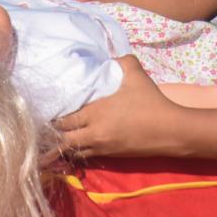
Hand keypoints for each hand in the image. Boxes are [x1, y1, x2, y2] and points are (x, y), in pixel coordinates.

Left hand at [57, 55, 176, 156]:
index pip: (64, 119)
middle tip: (48, 126)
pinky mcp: (111, 156)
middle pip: (63, 138)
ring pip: (73, 151)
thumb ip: (121, 61)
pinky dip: (79, 152)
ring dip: (65, 145)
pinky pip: (87, 157)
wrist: (169, 130)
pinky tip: (76, 146)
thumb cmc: (150, 101)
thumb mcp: (136, 74)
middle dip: (54, 133)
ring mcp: (102, 147)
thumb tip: (111, 59)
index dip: (54, 116)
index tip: (48, 111)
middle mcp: (94, 133)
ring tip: (56, 139)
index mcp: (95, 112)